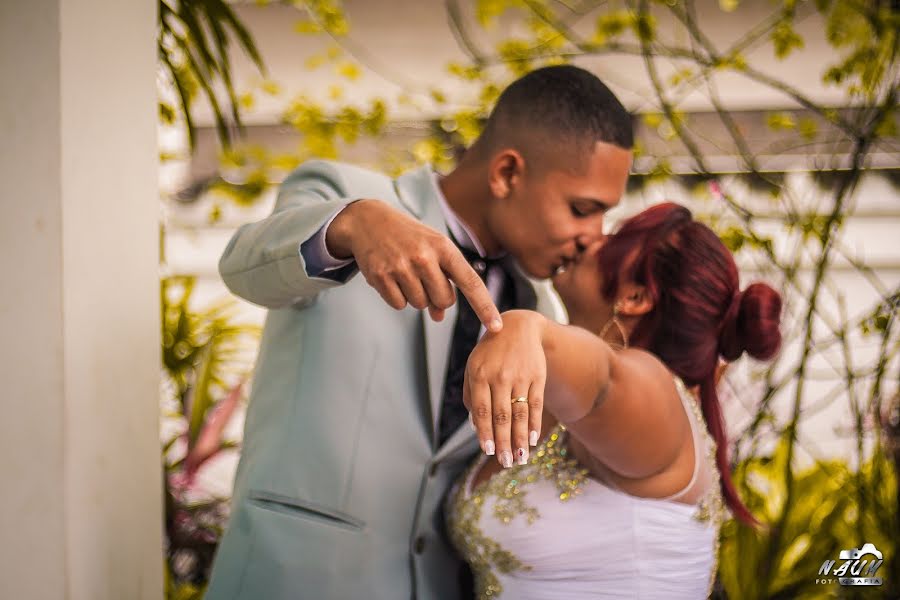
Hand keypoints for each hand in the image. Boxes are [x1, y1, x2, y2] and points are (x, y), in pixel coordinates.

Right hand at [327, 199, 501, 329]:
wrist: (369, 220)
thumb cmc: (408, 237)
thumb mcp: (431, 250)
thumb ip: (442, 280)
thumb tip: (439, 317)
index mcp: (444, 247)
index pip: (471, 283)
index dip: (485, 307)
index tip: (496, 327)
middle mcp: (424, 256)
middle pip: (444, 301)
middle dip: (437, 298)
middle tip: (424, 279)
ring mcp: (401, 266)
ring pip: (420, 305)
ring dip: (415, 296)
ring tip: (405, 273)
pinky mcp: (381, 276)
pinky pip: (398, 305)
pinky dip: (397, 297)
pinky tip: (391, 277)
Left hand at [463, 310, 546, 467]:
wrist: (519, 326)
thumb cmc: (490, 352)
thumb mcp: (473, 366)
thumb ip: (470, 395)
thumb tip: (476, 426)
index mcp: (479, 374)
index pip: (483, 410)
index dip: (486, 432)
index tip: (488, 451)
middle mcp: (500, 376)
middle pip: (502, 416)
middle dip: (504, 442)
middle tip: (506, 463)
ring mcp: (520, 376)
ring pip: (520, 413)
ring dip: (521, 439)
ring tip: (521, 458)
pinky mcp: (537, 376)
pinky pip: (535, 404)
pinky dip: (534, 423)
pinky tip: (533, 439)